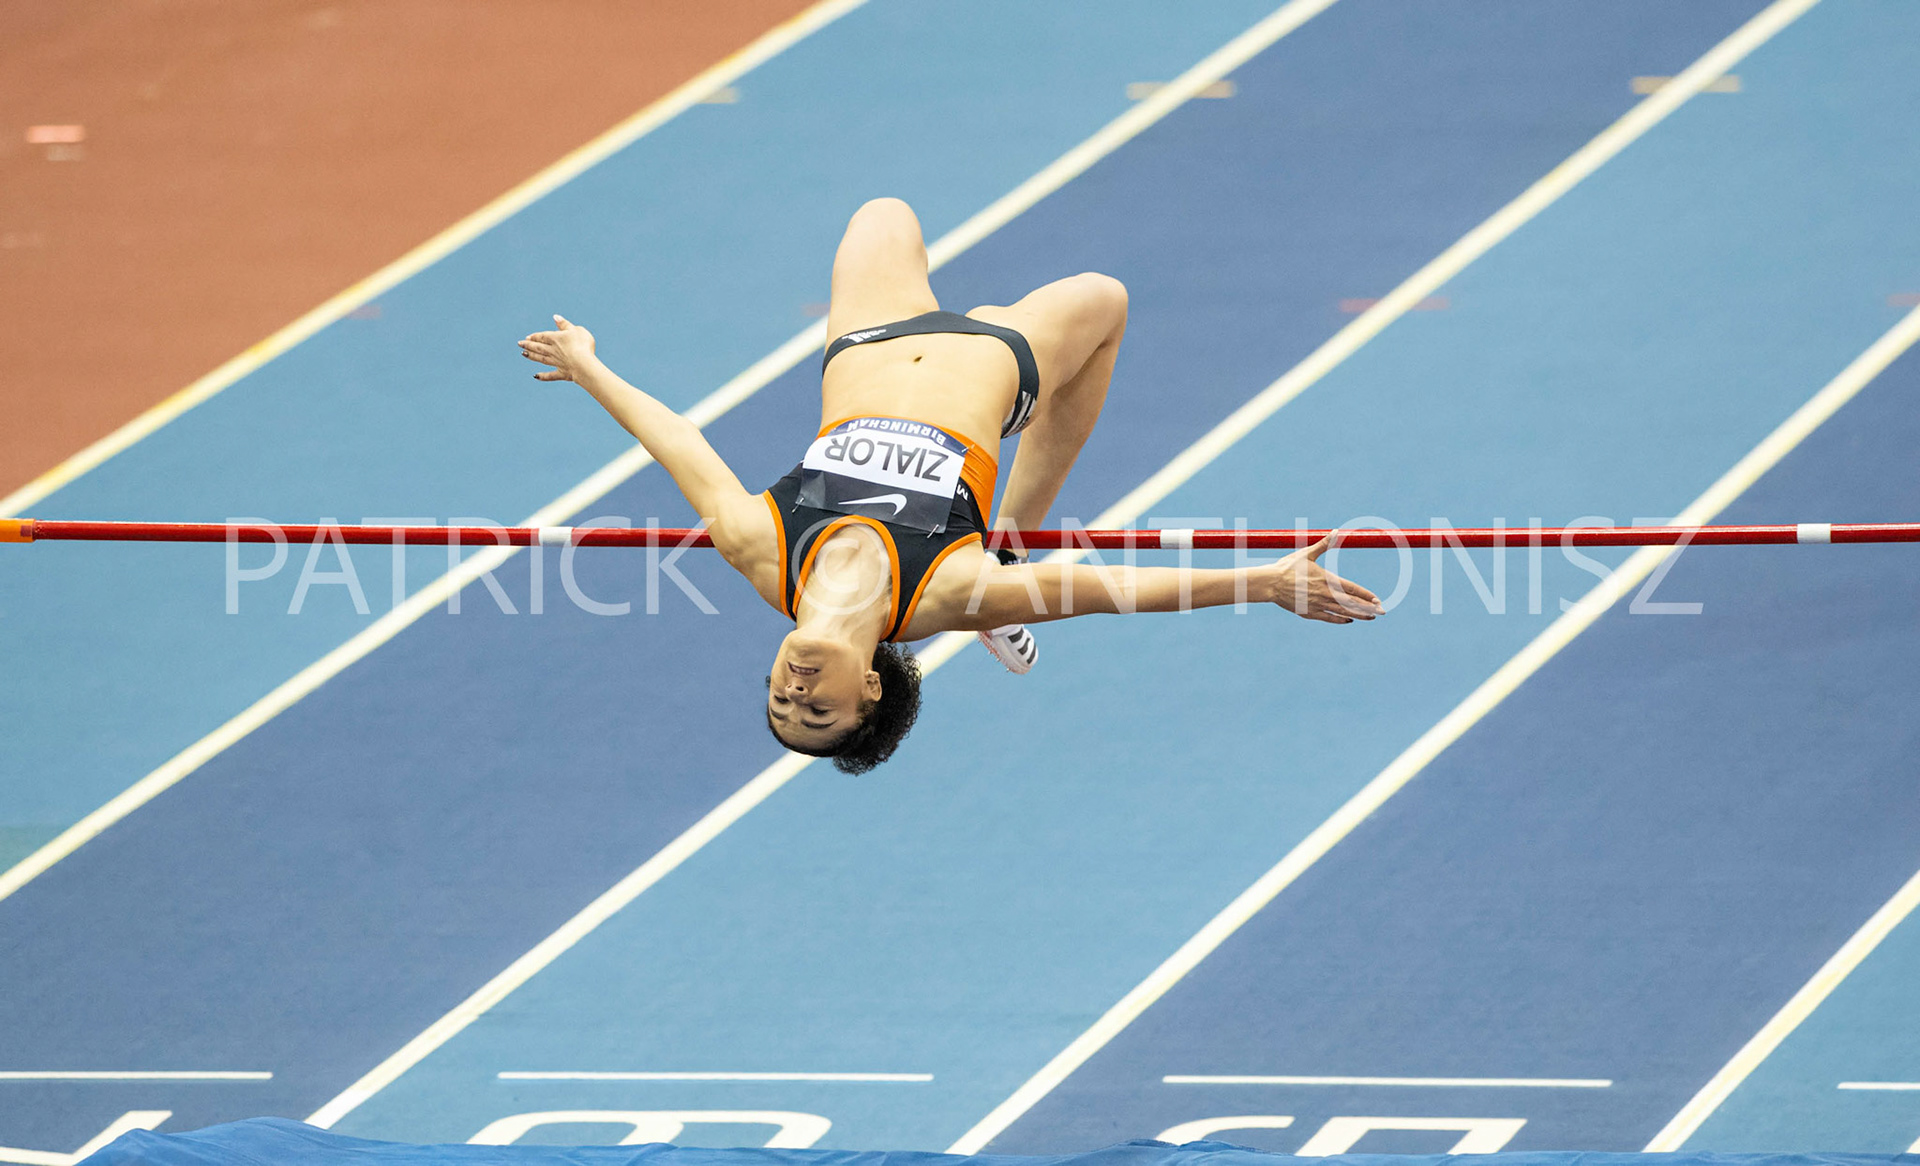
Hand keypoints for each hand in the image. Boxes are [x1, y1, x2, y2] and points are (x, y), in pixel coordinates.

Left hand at [517, 315, 597, 381]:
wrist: (585, 365)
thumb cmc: (583, 345)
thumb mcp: (576, 330)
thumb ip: (565, 324)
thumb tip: (555, 317)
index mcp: (556, 339)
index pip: (543, 337)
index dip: (535, 336)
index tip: (527, 337)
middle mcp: (553, 351)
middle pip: (538, 347)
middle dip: (528, 345)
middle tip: (520, 344)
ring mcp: (557, 363)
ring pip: (541, 359)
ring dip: (532, 356)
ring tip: (524, 354)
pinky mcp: (562, 374)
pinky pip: (550, 375)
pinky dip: (543, 376)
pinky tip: (535, 376)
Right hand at [1263, 535, 1383, 623]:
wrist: (1270, 584)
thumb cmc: (1287, 567)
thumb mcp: (1307, 554)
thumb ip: (1324, 544)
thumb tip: (1335, 531)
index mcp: (1327, 580)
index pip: (1352, 589)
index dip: (1366, 595)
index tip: (1378, 599)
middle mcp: (1325, 594)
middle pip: (1351, 603)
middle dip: (1368, 608)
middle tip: (1383, 612)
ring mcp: (1317, 605)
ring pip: (1343, 612)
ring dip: (1359, 615)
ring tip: (1371, 617)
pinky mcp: (1309, 613)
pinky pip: (1329, 618)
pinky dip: (1340, 620)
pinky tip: (1349, 620)